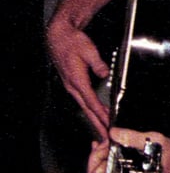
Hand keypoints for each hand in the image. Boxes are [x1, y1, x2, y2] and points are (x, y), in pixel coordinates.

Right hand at [47, 15, 109, 136]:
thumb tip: (104, 73)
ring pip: (84, 105)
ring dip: (94, 117)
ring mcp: (71, 85)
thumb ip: (97, 63)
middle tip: (105, 135)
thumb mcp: (88, 50)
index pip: (91, 101)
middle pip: (86, 108)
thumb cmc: (72, 42)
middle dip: (96, 122)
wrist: (59, 37)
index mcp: (77, 80)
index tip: (107, 122)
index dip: (100, 113)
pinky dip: (90, 108)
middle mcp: (72, 86)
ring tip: (103, 128)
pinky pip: (82, 99)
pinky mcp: (72, 83)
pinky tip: (96, 112)